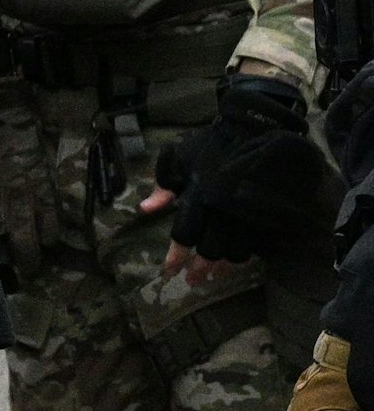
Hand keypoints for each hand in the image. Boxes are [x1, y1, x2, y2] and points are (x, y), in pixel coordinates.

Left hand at [143, 75, 325, 278]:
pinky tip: (235, 261)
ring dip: (223, 267)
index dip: (177, 255)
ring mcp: (246, 213)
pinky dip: (244, 256)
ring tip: (214, 277)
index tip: (170, 272)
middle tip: (194, 280)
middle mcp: (222, 208)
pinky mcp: (265, 215)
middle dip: (200, 267)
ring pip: (235, 251)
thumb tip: (145, 210)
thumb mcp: (179, 157)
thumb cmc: (213, 144)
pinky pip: (255, 243)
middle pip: (211, 249)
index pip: (185, 233)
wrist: (259, 131)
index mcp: (199, 194)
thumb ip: (163, 184)